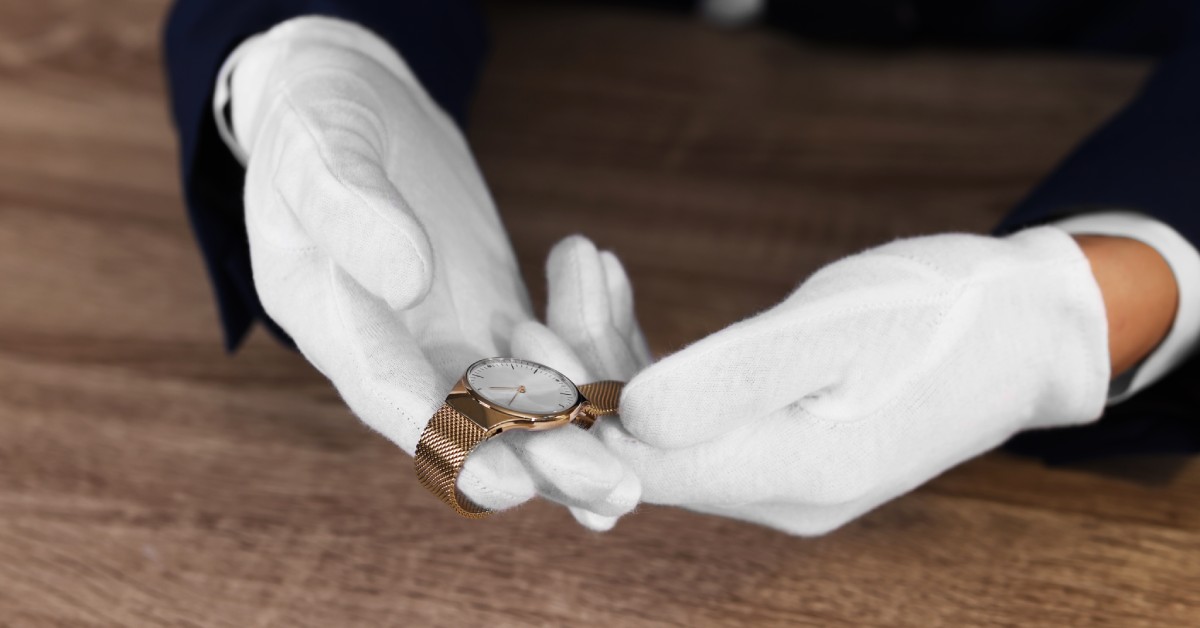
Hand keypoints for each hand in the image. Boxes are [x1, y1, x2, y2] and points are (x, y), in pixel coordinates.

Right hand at [226, 17, 636, 525]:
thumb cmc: (314, 117)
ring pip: (522, 407)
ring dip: (580, 427)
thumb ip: (349, 209)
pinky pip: (550, 356)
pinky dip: (591, 357)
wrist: (349, 102)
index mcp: (337, 324)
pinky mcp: (497, 315)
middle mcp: (397, 352)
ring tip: (638, 452)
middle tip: (616, 491)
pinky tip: (621, 343)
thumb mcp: (318, 148)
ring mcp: (452, 338)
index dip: (450, 446)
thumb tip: (404, 278)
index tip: (508, 483)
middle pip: (471, 430)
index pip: (392, 401)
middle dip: (543, 463)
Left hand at [596, 227, 1112, 534]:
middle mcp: (772, 492)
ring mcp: (775, 472)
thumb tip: (630, 417)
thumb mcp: (840, 328)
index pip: (633, 468)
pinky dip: (651, 353)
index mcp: (787, 476)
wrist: (1024, 327)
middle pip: (636, 447)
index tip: (523, 330)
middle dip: (579, 363)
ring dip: (610, 346)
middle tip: (555, 275)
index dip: (565, 408)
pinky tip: (621, 288)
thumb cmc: (943, 313)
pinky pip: (691, 409)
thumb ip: (734, 378)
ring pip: (658, 424)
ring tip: (584, 258)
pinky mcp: (779, 440)